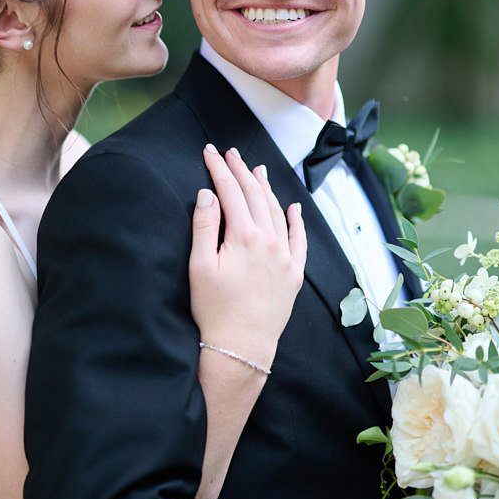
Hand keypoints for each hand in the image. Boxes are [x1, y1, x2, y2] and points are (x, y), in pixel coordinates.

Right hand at [190, 145, 305, 367]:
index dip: (218, 169)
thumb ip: (204, 226)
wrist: (241, 346)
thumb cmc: (214, 309)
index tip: (210, 152)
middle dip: (241, 172)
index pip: (230, 192)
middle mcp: (269, 241)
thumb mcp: (199, 266)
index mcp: (244, 236)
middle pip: (255, 196)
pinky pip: (299, 240)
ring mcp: (285, 257)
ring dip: (266, 189)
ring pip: (278, 213)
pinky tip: (294, 208)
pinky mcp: (294, 274)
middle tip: (231, 154)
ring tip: (257, 171)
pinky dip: (296, 221)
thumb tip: (208, 194)